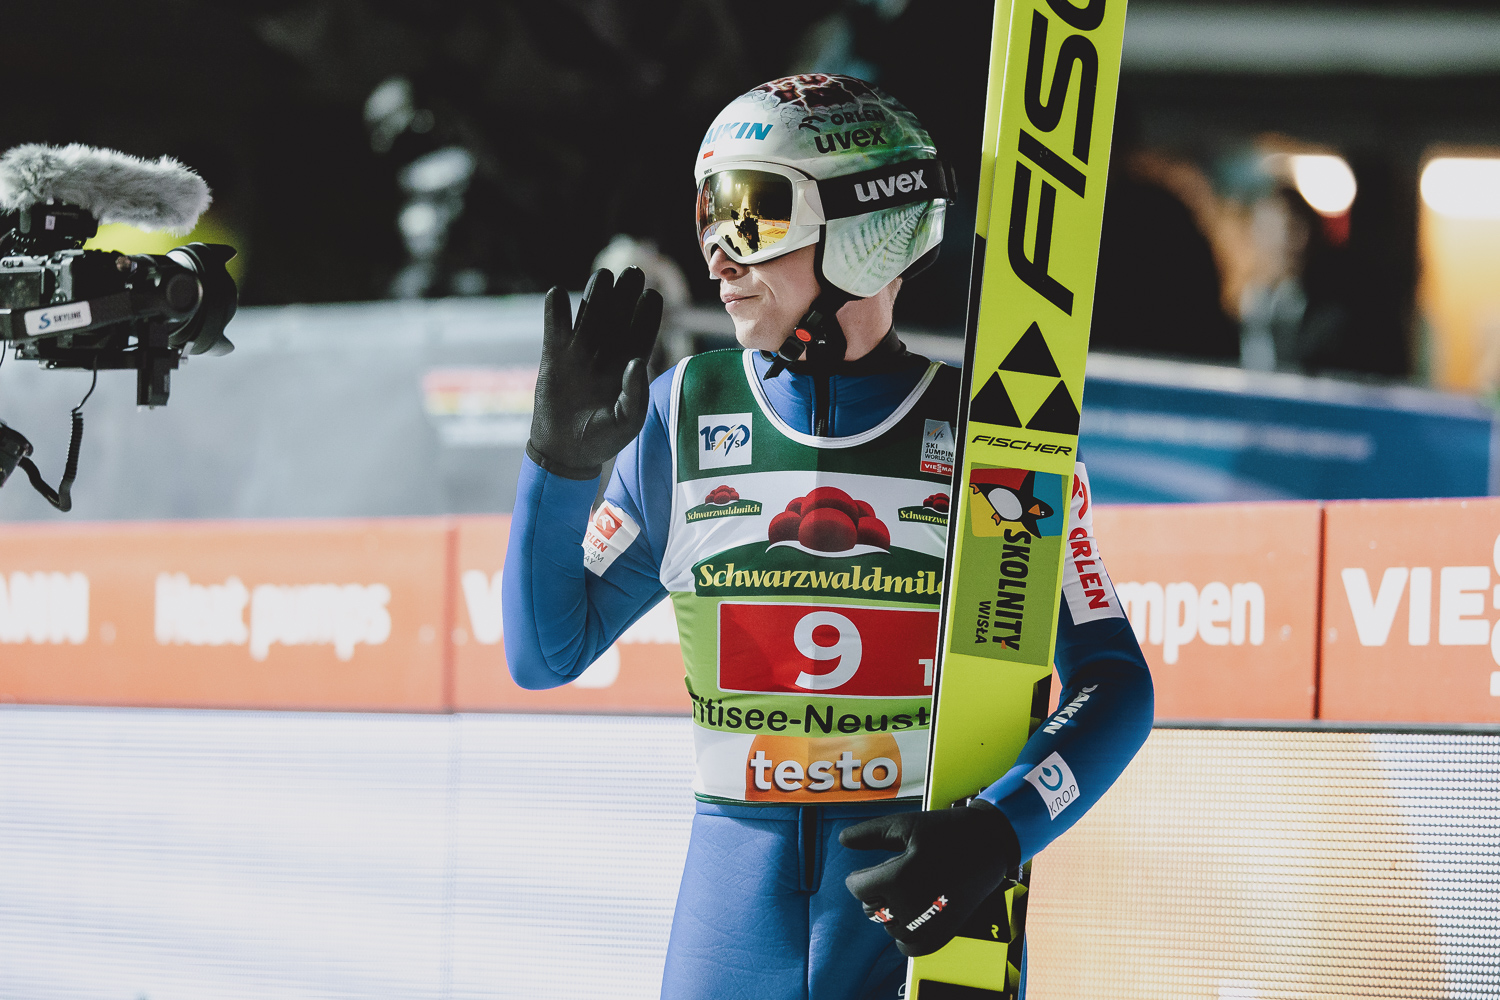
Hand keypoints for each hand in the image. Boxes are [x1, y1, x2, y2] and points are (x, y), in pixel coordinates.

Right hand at [527, 266, 662, 478]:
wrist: (566, 451)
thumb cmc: (603, 439)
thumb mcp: (627, 422)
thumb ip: (636, 395)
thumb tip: (635, 361)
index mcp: (629, 365)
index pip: (642, 332)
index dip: (647, 314)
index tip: (652, 296)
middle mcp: (606, 352)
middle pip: (618, 315)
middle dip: (626, 294)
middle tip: (633, 272)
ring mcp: (580, 351)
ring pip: (589, 315)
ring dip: (595, 294)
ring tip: (602, 276)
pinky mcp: (554, 355)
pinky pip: (555, 327)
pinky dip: (555, 310)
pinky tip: (557, 293)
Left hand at [841, 800, 1020, 957]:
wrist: (987, 844)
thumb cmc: (946, 832)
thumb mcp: (905, 825)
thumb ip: (869, 834)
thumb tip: (842, 839)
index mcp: (899, 878)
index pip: (858, 888)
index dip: (859, 876)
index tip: (871, 868)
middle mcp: (911, 906)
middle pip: (870, 909)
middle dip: (875, 893)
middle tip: (894, 875)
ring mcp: (927, 924)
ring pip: (888, 927)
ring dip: (891, 912)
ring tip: (908, 890)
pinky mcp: (942, 935)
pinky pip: (908, 947)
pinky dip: (905, 935)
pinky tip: (911, 914)